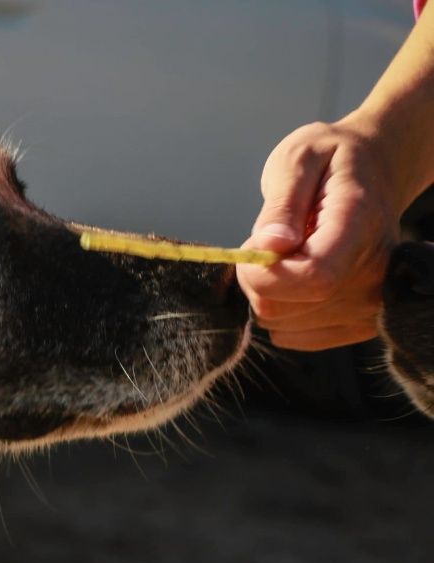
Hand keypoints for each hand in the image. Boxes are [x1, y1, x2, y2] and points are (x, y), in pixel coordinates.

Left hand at [236, 116, 401, 350]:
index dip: (266, 275)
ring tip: (287, 255)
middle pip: (289, 307)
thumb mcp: (298, 159)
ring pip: (284, 325)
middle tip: (269, 241)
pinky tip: (292, 279)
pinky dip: (281, 312)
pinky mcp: (360, 321)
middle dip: (258, 279)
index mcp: (360, 223)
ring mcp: (372, 301)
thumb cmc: (332, 159)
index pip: (314, 276)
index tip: (251, 249)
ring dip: (269, 293)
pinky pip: (296, 337)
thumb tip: (269, 246)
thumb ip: (282, 204)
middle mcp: (376, 269)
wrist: (375, 169)